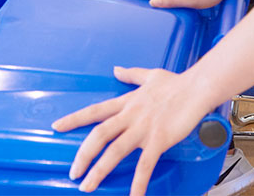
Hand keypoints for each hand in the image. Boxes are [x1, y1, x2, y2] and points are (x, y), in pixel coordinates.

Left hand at [52, 66, 210, 194]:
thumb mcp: (149, 75)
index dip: (74, 119)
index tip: (56, 127)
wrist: (197, 87)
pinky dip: (138, 183)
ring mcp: (143, 128)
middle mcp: (130, 115)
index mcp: (126, 102)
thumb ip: (130, 75)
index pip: (94, 111)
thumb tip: (116, 69)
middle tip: (72, 172)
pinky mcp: (159, 139)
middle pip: (99, 135)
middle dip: (83, 155)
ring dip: (99, 170)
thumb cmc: (176, 82)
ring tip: (87, 186)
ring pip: (115, 151)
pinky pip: (145, 165)